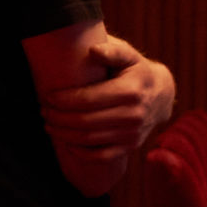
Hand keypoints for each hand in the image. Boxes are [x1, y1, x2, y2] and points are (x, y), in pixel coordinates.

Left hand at [41, 34, 176, 196]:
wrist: (162, 95)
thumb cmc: (137, 71)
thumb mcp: (129, 56)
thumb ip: (113, 51)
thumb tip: (93, 50)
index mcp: (130, 91)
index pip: (87, 100)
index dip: (63, 100)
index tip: (48, 96)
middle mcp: (133, 114)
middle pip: (84, 121)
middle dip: (58, 118)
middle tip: (44, 111)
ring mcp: (133, 133)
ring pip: (89, 140)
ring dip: (63, 134)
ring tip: (49, 125)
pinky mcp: (131, 146)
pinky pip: (100, 156)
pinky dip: (80, 152)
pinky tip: (67, 142)